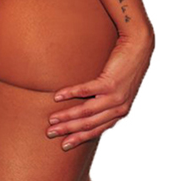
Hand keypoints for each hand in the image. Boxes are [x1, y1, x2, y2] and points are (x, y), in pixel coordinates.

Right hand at [46, 30, 154, 151]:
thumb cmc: (127, 63)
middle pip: (89, 124)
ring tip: (52, 119)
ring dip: (67, 116)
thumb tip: (87, 101)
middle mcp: (118, 108)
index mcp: (120, 111)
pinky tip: (58, 96)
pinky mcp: (110, 82)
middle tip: (51, 133)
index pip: (96, 130)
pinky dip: (70, 94)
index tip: (65, 144)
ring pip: (86, 112)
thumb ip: (106, 97)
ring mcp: (115, 96)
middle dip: (68, 130)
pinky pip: (86, 91)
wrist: (140, 46)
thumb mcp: (120, 87)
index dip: (79, 138)